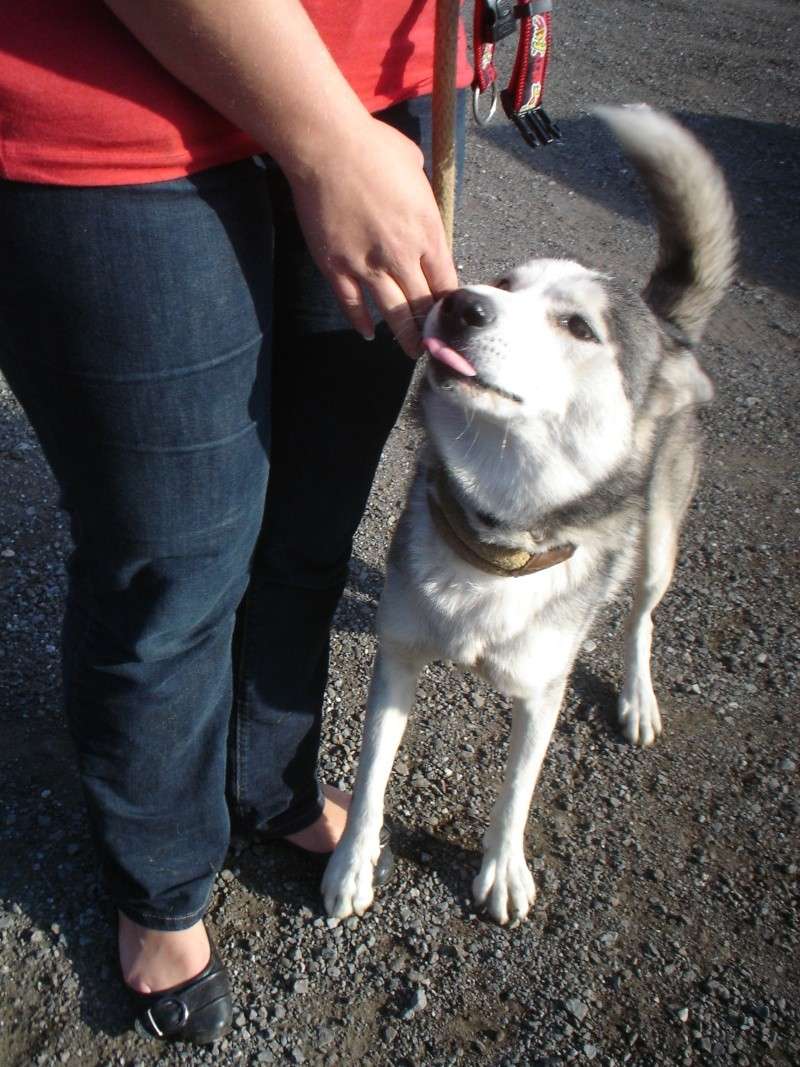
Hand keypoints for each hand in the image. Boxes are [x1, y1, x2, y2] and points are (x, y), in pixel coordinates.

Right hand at [286, 116, 457, 356]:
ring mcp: (366, 265)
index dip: (450, 303)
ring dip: (405, 337)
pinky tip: (369, 333)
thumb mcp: (416, 170)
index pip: (446, 282)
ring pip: (393, 314)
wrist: (325, 145)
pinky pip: (351, 304)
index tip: (452, 316)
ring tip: (412, 352)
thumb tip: (421, 211)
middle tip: (437, 345)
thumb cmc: (374, 147)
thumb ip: (423, 201)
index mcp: (427, 231)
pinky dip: (360, 322)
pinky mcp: (336, 267)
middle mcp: (400, 255)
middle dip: (432, 328)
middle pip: (423, 304)